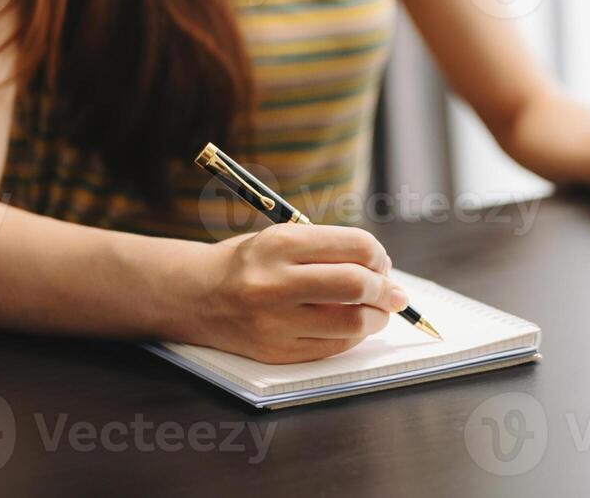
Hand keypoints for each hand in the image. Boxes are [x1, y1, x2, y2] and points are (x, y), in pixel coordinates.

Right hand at [174, 224, 410, 363]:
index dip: (379, 256)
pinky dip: (352, 336)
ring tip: (378, 311)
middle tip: (394, 293)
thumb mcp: (283, 238)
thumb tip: (383, 271)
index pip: (354, 246)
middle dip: (386, 290)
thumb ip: (329, 249)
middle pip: (356, 285)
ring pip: (351, 323)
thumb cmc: (249, 262)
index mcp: (280, 244)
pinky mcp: (275, 352)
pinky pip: (333, 347)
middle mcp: (275, 283)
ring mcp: (274, 322)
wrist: (196, 295)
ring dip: (376, 317)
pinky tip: (352, 325)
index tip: (382, 263)